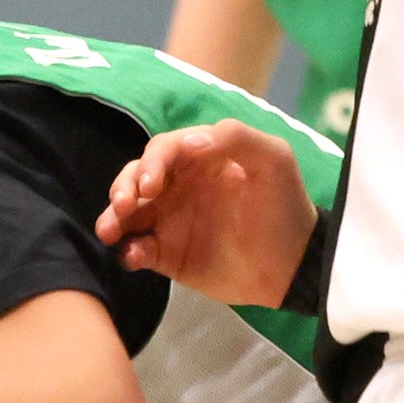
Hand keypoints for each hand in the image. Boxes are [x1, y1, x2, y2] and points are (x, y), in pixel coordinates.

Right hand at [98, 118, 316, 307]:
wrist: (293, 265)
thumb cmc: (284, 206)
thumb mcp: (272, 159)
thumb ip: (235, 137)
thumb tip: (190, 142)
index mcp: (199, 159)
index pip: (163, 150)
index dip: (152, 162)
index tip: (151, 183)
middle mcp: (178, 186)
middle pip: (135, 178)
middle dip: (123, 187)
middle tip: (126, 205)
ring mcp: (169, 221)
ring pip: (127, 213)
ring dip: (112, 218)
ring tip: (110, 231)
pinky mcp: (166, 255)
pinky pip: (136, 250)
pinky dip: (128, 251)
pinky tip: (135, 256)